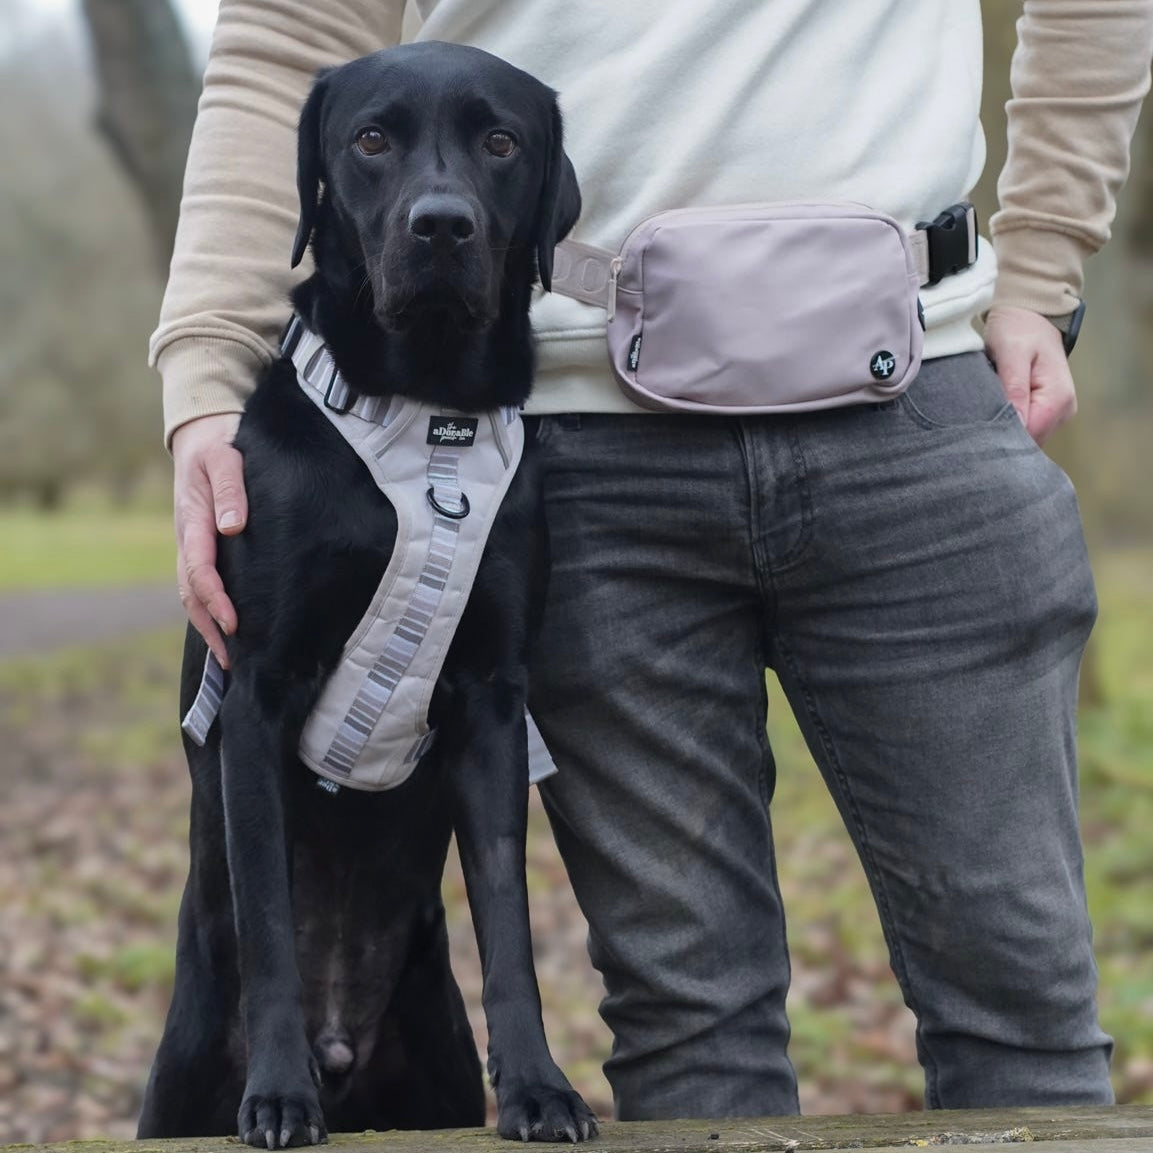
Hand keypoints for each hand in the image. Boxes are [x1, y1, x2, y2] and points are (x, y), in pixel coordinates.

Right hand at [172, 413, 246, 667]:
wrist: (202, 438)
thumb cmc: (219, 447)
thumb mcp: (226, 458)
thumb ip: (230, 489)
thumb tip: (231, 527)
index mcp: (193, 521)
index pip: (200, 570)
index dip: (215, 599)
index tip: (234, 623)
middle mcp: (187, 539)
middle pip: (190, 593)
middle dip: (209, 626)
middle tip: (232, 658)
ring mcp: (190, 545)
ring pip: (191, 593)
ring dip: (207, 625)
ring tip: (230, 657)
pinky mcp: (199, 547)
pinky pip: (199, 584)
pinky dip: (209, 610)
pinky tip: (228, 629)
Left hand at [984, 305, 1076, 443]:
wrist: (1030, 315)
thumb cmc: (1018, 329)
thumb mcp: (1011, 354)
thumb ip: (1014, 388)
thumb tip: (1016, 422)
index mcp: (1058, 398)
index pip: (1030, 434)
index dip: (1004, 436)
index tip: (979, 429)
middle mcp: (1063, 411)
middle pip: (1030, 440)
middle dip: (1003, 436)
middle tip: (976, 423)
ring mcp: (1057, 413)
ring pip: (1028, 437)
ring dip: (1006, 430)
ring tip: (985, 413)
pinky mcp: (1048, 412)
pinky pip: (1027, 427)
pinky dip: (1010, 424)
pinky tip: (995, 412)